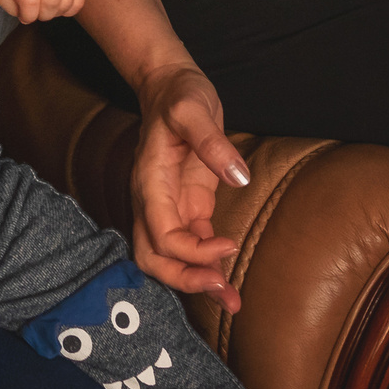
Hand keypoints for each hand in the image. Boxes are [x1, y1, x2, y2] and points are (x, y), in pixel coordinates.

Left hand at [0, 0, 83, 22]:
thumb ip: (8, 4)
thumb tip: (26, 17)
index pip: (30, 2)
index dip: (27, 16)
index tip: (23, 14)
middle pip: (52, 3)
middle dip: (42, 14)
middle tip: (35, 9)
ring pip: (67, 3)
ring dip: (55, 12)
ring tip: (45, 5)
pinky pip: (79, 0)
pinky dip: (69, 8)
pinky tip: (57, 3)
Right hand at [128, 63, 251, 310]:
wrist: (172, 86)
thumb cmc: (179, 95)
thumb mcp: (194, 110)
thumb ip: (212, 142)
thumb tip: (238, 176)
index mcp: (150, 184)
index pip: (162, 235)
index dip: (192, 251)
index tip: (228, 243)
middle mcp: (154, 202)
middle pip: (155, 259)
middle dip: (186, 280)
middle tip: (223, 292)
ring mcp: (169, 207)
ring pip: (171, 259)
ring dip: (198, 282)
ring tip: (232, 302)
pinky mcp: (188, 207)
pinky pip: (193, 246)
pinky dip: (209, 264)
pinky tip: (229, 279)